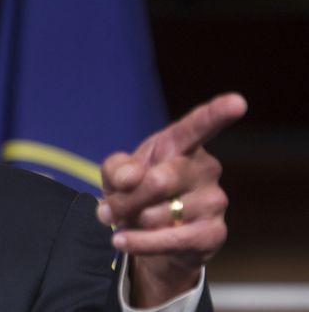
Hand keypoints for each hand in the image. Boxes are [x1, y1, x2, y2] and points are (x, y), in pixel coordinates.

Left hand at [96, 93, 246, 306]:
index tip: (238, 102)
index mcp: (182, 144)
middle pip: (159, 181)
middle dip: (125, 199)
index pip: (199, 126)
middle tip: (106, 209)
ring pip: (158, 214)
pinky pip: (170, 240)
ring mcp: (214, 201)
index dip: (217, 113)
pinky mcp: (213, 233)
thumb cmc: (136, 191)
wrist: (151, 234)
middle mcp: (205, 168)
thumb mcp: (117, 174)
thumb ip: (117, 168)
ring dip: (131, 221)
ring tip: (126, 221)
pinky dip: (140, 242)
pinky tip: (122, 240)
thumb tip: (130, 179)